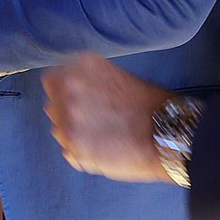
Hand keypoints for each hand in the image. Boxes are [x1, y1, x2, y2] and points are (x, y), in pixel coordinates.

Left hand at [43, 54, 174, 182]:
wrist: (167, 131)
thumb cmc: (147, 105)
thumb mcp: (113, 76)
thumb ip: (85, 82)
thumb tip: (66, 95)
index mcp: (81, 65)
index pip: (52, 80)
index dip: (64, 94)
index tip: (79, 103)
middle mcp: (70, 86)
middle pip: (53, 105)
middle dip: (67, 114)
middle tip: (94, 123)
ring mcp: (69, 116)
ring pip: (58, 130)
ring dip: (74, 135)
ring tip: (102, 137)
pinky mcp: (73, 145)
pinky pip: (68, 152)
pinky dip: (82, 154)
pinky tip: (104, 150)